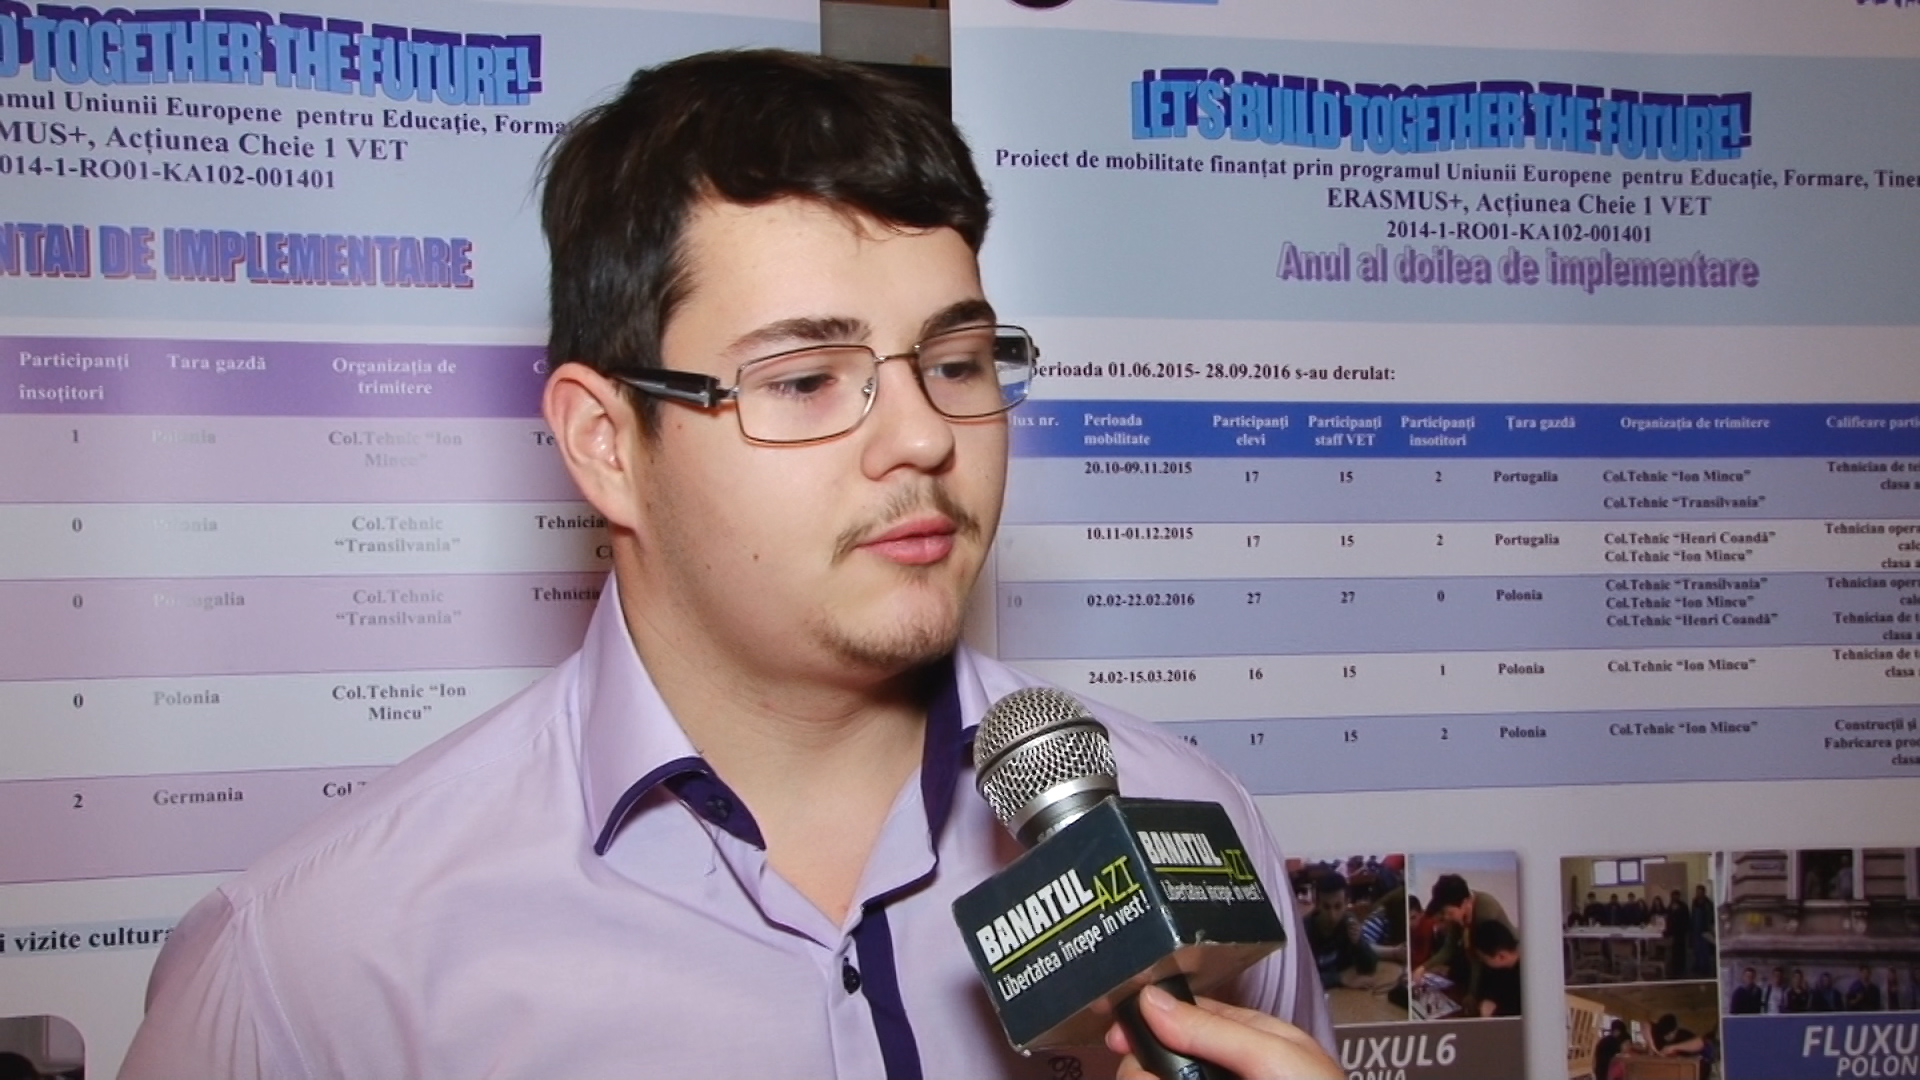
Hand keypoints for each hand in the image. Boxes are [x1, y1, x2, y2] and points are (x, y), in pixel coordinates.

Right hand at [1105, 984, 1341, 1079]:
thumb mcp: (1272, 1058)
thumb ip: (1212, 1030)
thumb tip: (1149, 999)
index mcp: (1244, 1038)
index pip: (1179, 1017)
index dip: (1143, 1023)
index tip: (1117, 1038)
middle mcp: (1221, 1071)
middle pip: (1158, 1062)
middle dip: (1142, 1069)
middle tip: (1142, 1078)